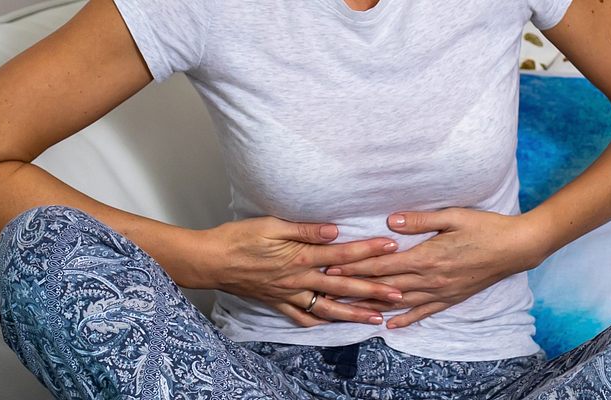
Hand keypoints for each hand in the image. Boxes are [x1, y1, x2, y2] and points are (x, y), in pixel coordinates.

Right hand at [185, 216, 402, 326]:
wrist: (212, 260)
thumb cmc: (240, 238)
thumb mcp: (272, 225)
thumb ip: (306, 229)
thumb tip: (335, 230)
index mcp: (301, 257)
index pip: (343, 254)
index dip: (368, 250)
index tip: (391, 248)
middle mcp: (299, 280)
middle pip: (343, 286)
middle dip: (373, 289)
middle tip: (399, 293)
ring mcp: (290, 294)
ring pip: (328, 307)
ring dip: (354, 313)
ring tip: (377, 317)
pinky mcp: (278, 302)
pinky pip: (303, 317)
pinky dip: (321, 323)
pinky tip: (335, 326)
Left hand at [325, 208, 547, 328]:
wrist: (516, 248)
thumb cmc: (484, 227)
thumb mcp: (452, 216)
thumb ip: (419, 221)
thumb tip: (389, 222)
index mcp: (427, 256)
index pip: (383, 264)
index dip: (356, 266)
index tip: (333, 268)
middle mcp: (430, 279)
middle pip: (385, 285)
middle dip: (355, 287)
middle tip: (330, 291)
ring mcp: (441, 291)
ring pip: (400, 302)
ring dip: (373, 306)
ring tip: (349, 310)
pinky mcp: (451, 298)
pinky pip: (424, 312)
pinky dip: (405, 319)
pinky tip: (390, 325)